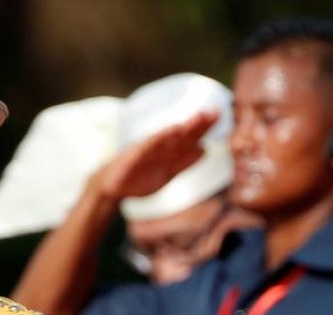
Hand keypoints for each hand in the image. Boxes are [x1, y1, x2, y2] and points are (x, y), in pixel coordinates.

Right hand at [95, 110, 219, 200]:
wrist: (111, 186)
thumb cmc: (139, 177)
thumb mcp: (166, 173)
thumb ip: (183, 162)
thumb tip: (203, 149)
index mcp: (168, 151)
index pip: (189, 137)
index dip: (203, 127)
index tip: (220, 114)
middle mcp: (158, 146)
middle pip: (181, 134)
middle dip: (197, 123)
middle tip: (214, 111)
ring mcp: (145, 150)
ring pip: (167, 136)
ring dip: (184, 127)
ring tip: (198, 117)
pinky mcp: (132, 156)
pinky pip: (147, 146)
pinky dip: (159, 138)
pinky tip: (170, 131)